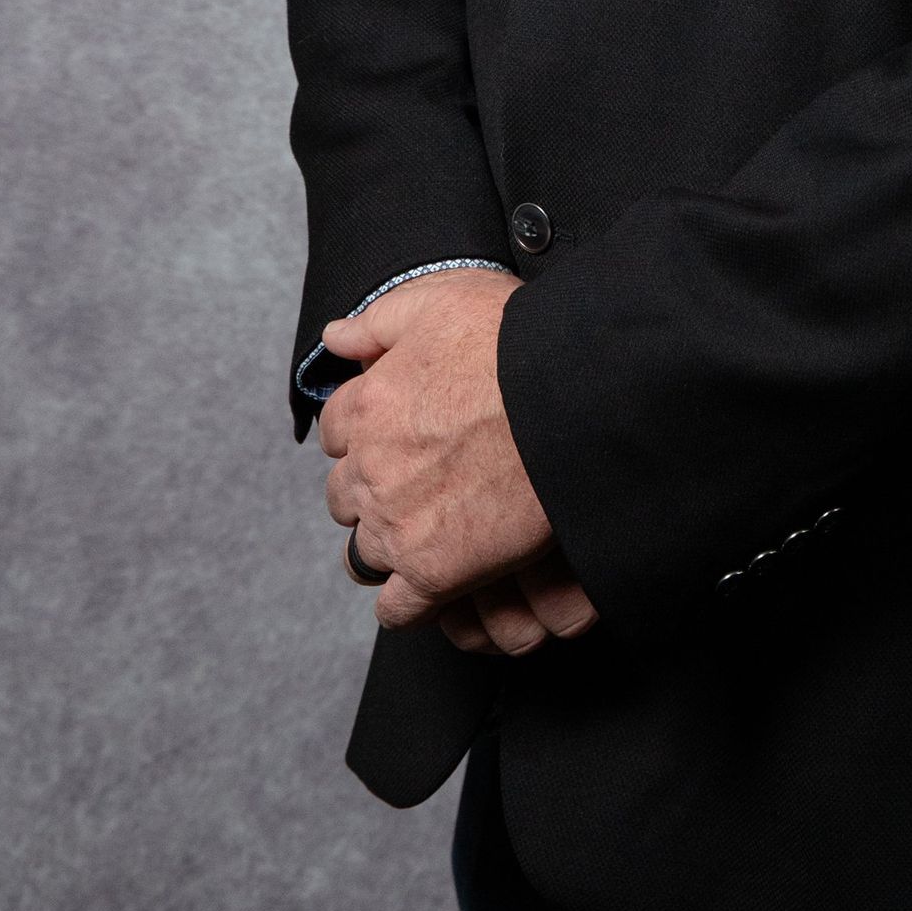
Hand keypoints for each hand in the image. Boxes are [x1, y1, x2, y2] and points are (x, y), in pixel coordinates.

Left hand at [317, 271, 598, 645]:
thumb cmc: (514, 344)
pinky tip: (435, 581)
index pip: (337, 429)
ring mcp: (399, 526)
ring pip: (363, 551)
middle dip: (374, 485)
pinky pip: (397, 608)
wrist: (575, 399)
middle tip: (421, 477)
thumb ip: (378, 322)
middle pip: (344, 494)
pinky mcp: (435, 573)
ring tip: (428, 530)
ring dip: (386, 542)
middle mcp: (372, 470)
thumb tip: (335, 336)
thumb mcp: (440, 302)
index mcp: (368, 406)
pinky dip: (409, 601)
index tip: (396, 431)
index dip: (366, 429)